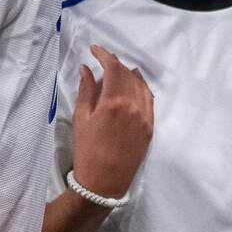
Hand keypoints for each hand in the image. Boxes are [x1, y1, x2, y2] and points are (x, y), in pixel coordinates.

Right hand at [71, 45, 151, 200]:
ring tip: (116, 71)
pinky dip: (141, 88)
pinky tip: (133, 86)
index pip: (113, 68)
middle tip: (102, 60)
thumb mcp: (81, 118)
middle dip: (115, 64)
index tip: (95, 50)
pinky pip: (149, 99)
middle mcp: (134, 106)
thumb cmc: (87, 151)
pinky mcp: (150, 127)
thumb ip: (86, 90)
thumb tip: (86, 68)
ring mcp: (145, 116)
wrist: (103, 182)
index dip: (104, 55)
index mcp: (114, 102)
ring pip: (141, 85)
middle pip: (127, 74)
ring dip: (129, 74)